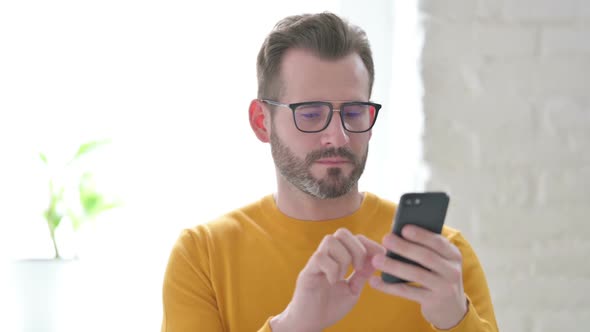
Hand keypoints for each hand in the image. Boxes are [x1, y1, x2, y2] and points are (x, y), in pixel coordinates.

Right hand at [270, 228, 384, 331]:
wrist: (310, 323)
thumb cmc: (329, 307)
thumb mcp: (352, 290)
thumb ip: (362, 275)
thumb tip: (377, 259)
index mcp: (338, 258)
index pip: (354, 238)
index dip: (368, 243)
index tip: (381, 254)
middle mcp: (326, 256)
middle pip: (342, 232)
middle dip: (357, 248)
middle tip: (358, 268)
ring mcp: (315, 262)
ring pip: (330, 240)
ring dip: (343, 257)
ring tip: (343, 275)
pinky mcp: (307, 272)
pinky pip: (320, 257)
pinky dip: (332, 269)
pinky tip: (332, 282)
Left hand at [369, 225, 467, 329]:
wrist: (451, 307)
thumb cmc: (437, 275)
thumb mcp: (439, 261)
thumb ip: (424, 247)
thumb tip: (396, 231)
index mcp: (453, 255)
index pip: (438, 242)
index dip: (421, 235)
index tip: (404, 228)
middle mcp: (452, 270)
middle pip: (426, 256)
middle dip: (404, 247)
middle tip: (385, 239)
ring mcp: (444, 287)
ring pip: (416, 274)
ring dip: (394, 266)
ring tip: (376, 260)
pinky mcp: (433, 301)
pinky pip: (407, 292)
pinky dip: (389, 287)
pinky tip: (375, 281)